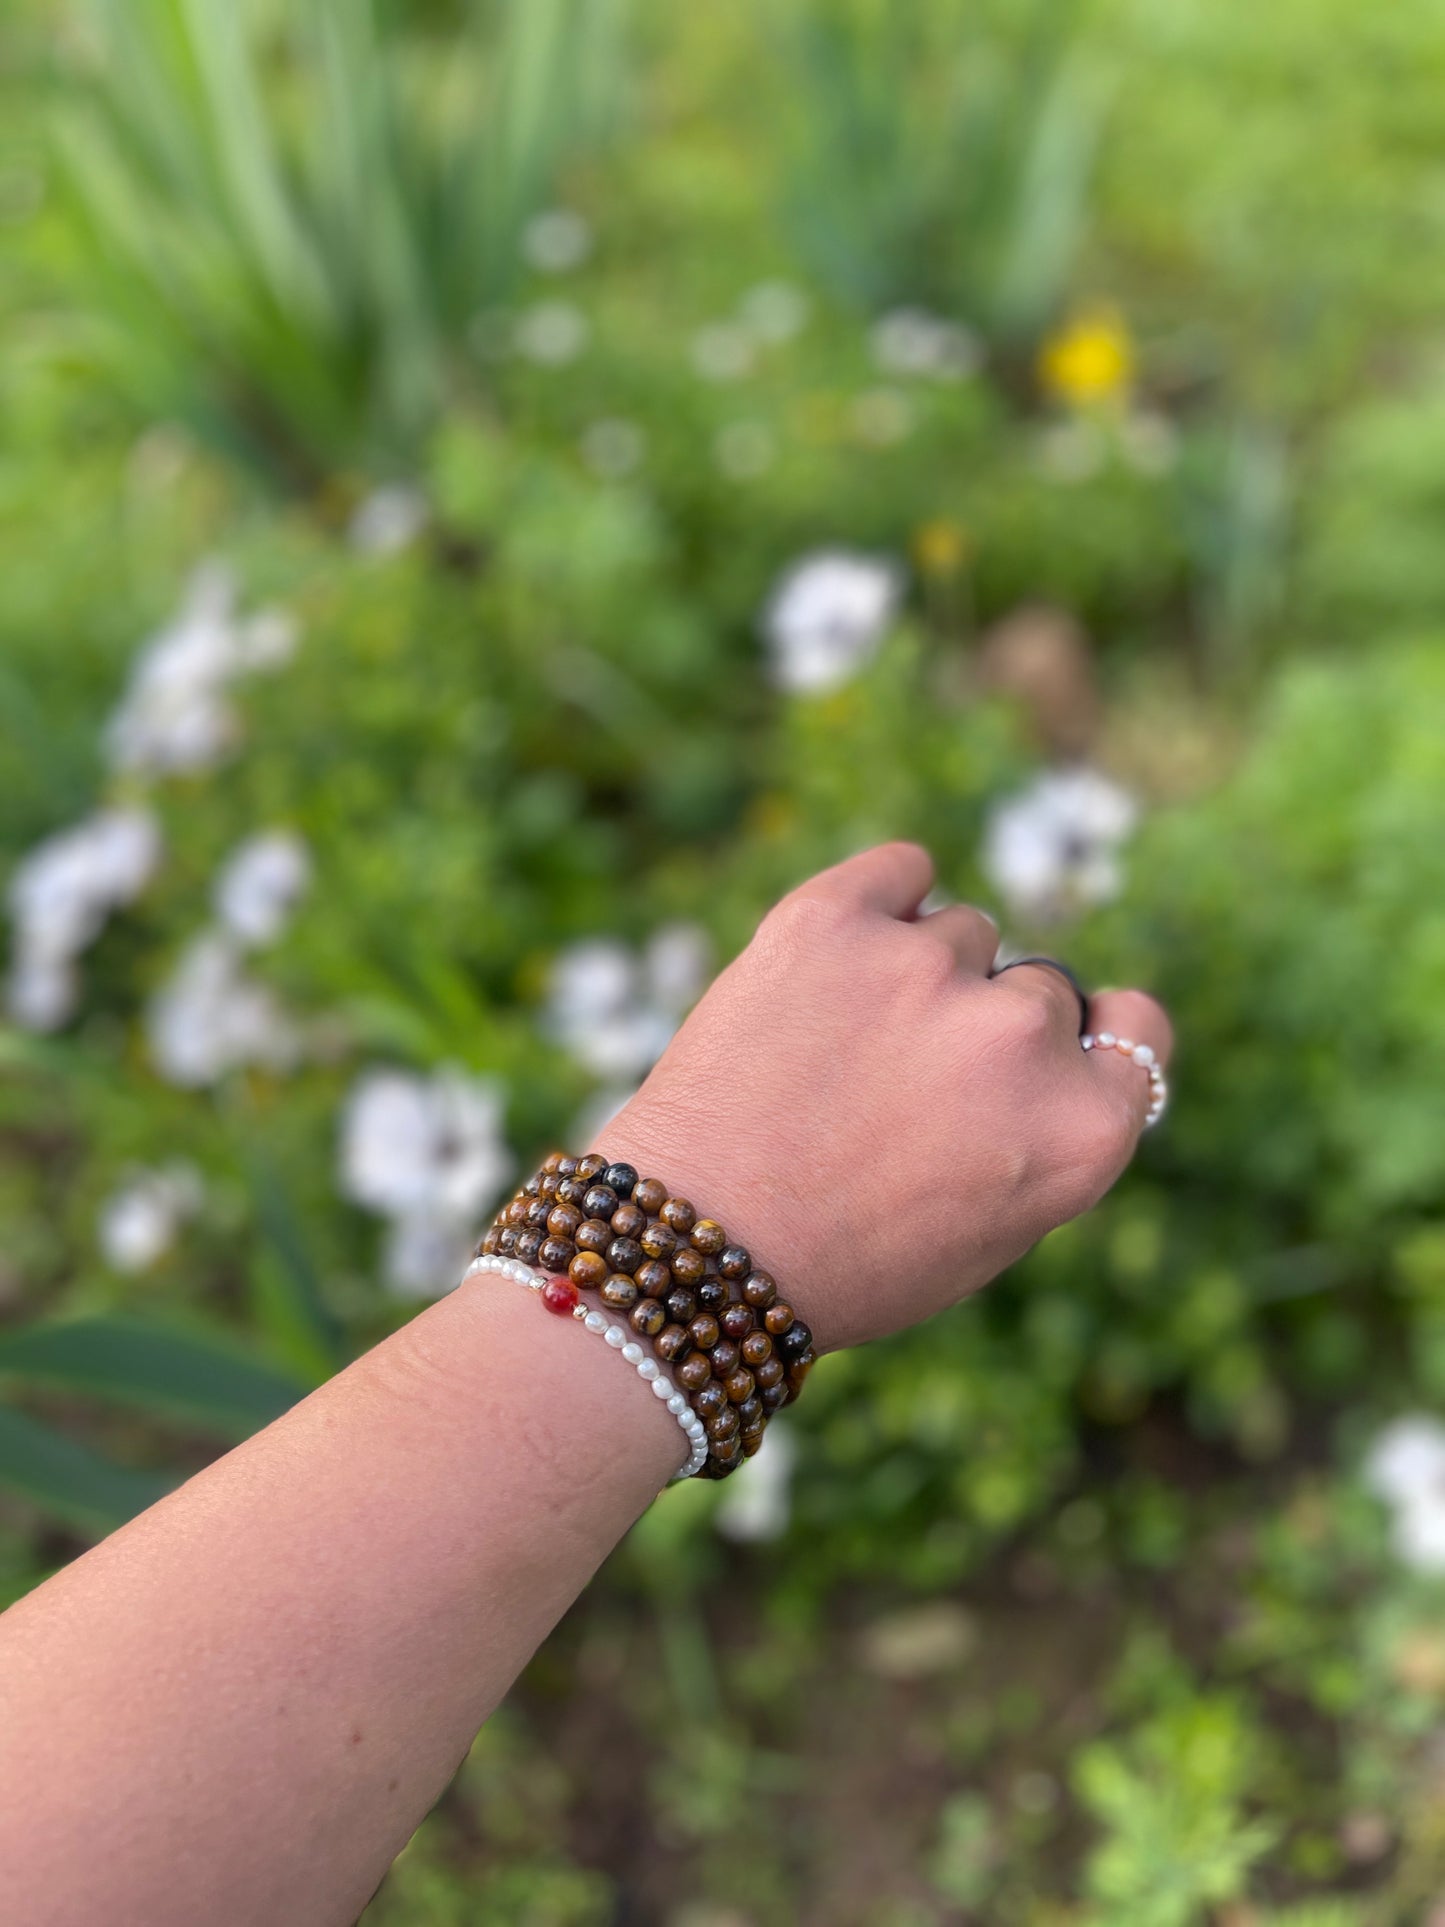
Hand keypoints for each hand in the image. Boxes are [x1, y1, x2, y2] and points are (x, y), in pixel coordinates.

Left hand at [606, 842, 1170, 1352]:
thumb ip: (1046, 1128)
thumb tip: (1058, 1036)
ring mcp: (926, 968)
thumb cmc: (843, 1260)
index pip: (1136, 1029)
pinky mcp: (833, 918)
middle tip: (895, 1090)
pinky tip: (838, 954)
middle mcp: (1020, 1038)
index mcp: (1079, 1129)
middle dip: (980, 1027)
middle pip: (1035, 989)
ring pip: (958, 933)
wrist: (696, 1250)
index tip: (1053, 1049)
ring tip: (836, 1054)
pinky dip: (879, 901)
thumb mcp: (992, 1228)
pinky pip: (900, 869)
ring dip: (915, 975)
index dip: (1094, 1036)